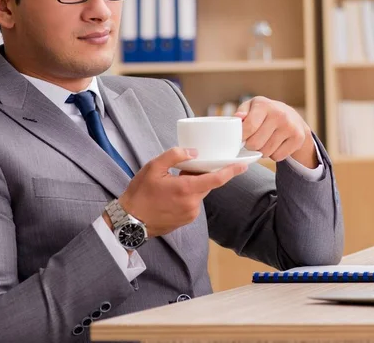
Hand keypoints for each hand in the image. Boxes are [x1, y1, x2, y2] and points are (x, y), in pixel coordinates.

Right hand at [115, 147, 247, 237]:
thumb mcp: (153, 167)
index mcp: (186, 189)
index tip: (243, 165)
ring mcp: (190, 214)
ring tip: (173, 181)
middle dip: (202, 174)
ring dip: (192, 184)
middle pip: (207, 184)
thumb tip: (193, 152)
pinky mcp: (186, 220)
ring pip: (199, 193)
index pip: (216, 179)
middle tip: (186, 167)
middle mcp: (192, 204)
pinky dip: (188, 194)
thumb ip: (175, 155)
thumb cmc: (140, 193)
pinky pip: (193, 202)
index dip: (231, 171)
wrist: (130, 221)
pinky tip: (171, 193)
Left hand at [235, 96, 317, 167]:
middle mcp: (279, 114)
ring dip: (262, 151)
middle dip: (250, 146)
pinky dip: (273, 155)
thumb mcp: (251, 107)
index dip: (241, 137)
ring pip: (266, 152)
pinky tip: (276, 145)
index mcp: (264, 105)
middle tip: (252, 140)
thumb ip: (241, 112)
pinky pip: (277, 157)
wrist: (292, 117)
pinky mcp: (298, 138)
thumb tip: (238, 117)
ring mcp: (290, 127)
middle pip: (255, 143)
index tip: (240, 139)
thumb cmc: (265, 113)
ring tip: (265, 141)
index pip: (249, 127)